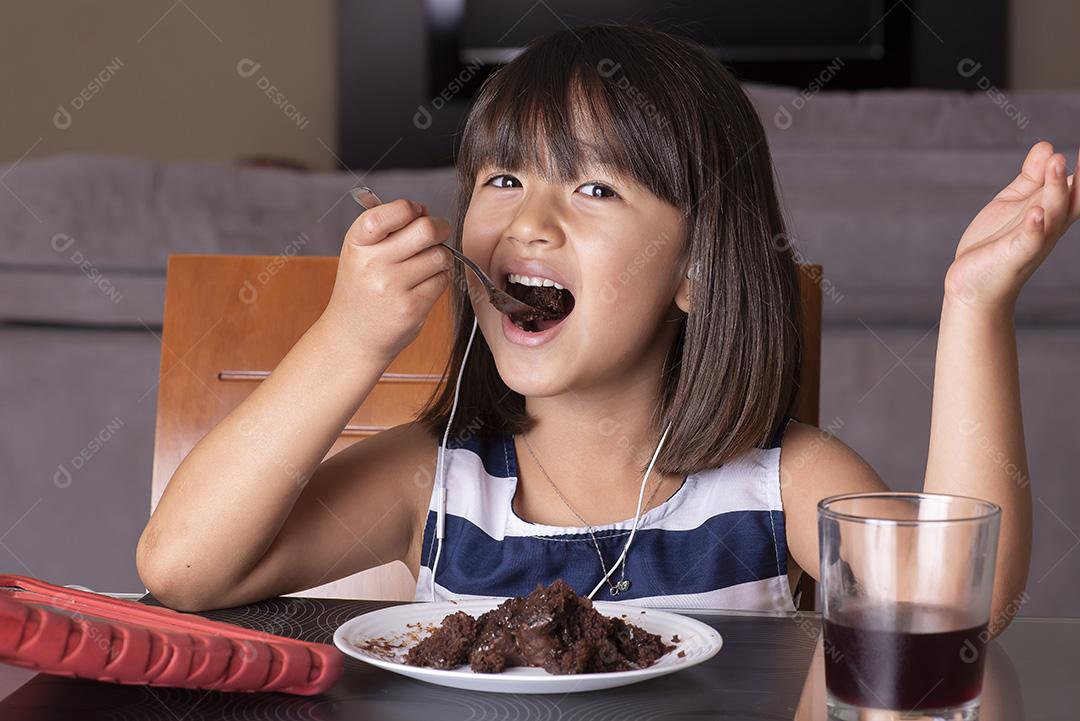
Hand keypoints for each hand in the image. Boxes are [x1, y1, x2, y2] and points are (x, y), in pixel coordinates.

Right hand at [320, 198, 453, 362]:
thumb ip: (390, 228)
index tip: (416, 212)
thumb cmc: (362, 289)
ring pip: (440, 255)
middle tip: (438, 234)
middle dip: (439, 228)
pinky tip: (423, 285)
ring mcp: (392, 287)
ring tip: (426, 265)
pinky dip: (439, 279)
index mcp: (357, 243)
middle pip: (425, 230)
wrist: (352, 337)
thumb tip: (425, 211)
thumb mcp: (362, 253)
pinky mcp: (412, 307)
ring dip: (441, 257)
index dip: (410, 208)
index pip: (389, 212)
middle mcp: (372, 264)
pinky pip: (443, 280)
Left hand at [945, 141, 1079, 311]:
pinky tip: (1036, 212)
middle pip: (1072, 197)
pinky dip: (1034, 227)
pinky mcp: (1014, 256)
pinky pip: (1029, 241)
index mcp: (1052, 210)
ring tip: (1056, 162)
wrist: (973, 285)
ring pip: (1053, 212)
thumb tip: (1046, 146)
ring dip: (1056, 188)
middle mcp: (1049, 225)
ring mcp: (1034, 241)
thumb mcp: (1014, 203)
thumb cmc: (996, 244)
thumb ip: (1031, 177)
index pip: (1075, 186)